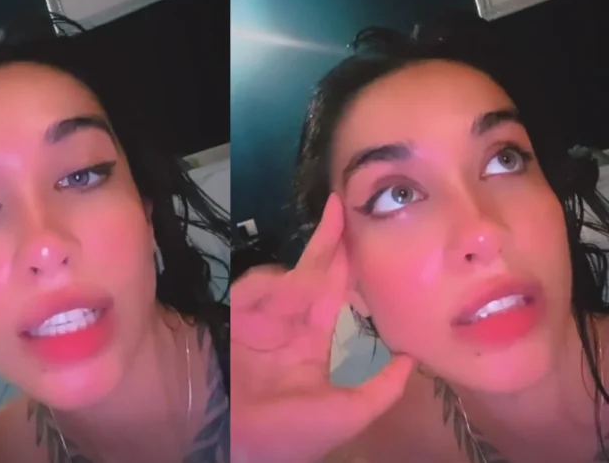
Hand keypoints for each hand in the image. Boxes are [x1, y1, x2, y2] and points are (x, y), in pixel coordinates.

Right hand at [231, 193, 415, 462]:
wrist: (226, 434)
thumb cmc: (286, 433)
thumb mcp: (345, 416)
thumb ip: (382, 389)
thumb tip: (413, 359)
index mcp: (314, 346)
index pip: (339, 300)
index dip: (356, 272)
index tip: (379, 241)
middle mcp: (292, 325)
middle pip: (319, 275)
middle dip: (337, 241)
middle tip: (351, 204)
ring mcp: (265, 314)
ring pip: (296, 272)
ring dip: (319, 247)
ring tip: (337, 214)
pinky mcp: (239, 309)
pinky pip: (262, 283)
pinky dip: (277, 279)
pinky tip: (294, 279)